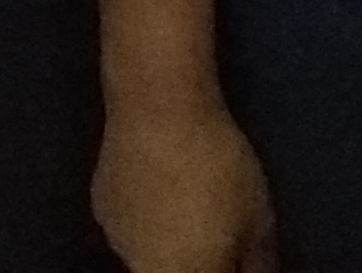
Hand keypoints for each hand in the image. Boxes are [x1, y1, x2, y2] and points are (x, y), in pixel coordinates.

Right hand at [90, 94, 275, 272]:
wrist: (158, 106)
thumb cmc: (217, 166)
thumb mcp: (259, 220)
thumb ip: (258, 263)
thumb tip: (252, 272)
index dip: (228, 266)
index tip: (237, 254)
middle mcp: (143, 268)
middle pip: (176, 272)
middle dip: (200, 260)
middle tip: (220, 230)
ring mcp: (117, 240)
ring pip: (151, 256)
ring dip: (172, 245)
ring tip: (191, 204)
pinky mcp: (102, 209)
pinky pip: (132, 229)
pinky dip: (149, 221)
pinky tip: (162, 188)